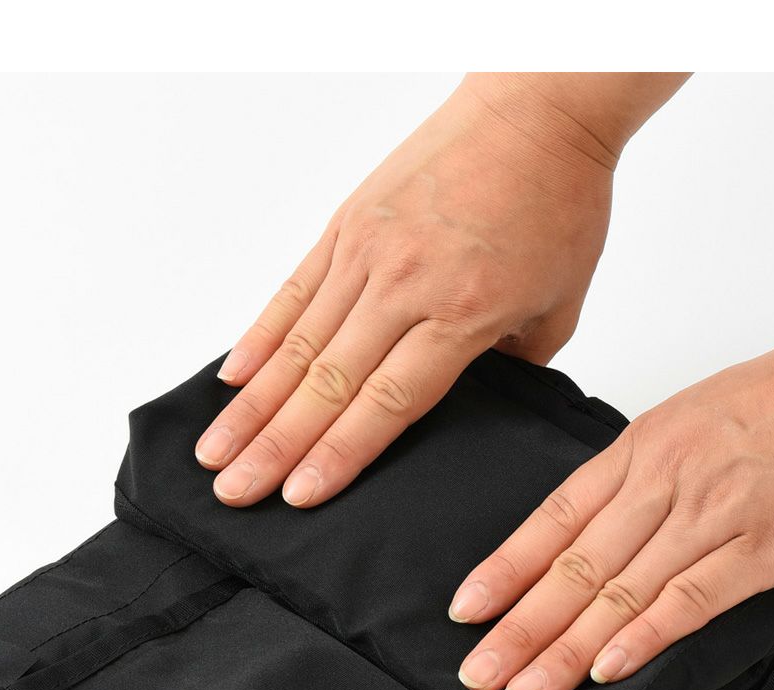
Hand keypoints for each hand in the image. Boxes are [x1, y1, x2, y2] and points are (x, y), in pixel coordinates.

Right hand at [196, 73, 686, 507]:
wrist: (537, 109)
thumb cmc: (556, 203)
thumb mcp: (558, 306)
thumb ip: (510, 369)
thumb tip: (467, 407)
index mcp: (463, 312)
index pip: (388, 403)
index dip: (339, 454)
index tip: (298, 495)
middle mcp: (405, 283)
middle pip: (327, 383)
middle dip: (274, 447)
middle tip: (234, 492)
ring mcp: (367, 252)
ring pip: (297, 345)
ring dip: (252, 406)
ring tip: (215, 451)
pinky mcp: (346, 224)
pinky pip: (292, 292)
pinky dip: (258, 339)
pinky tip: (231, 381)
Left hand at [450, 319, 773, 689]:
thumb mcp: (682, 423)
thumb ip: (630, 480)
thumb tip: (580, 534)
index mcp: (636, 451)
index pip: (551, 520)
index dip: (504, 570)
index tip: (465, 612)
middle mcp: (663, 484)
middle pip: (575, 568)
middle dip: (521, 627)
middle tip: (480, 674)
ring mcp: (711, 518)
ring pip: (622, 593)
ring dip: (567, 649)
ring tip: (526, 689)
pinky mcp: (761, 550)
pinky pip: (691, 601)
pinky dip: (645, 638)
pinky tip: (606, 671)